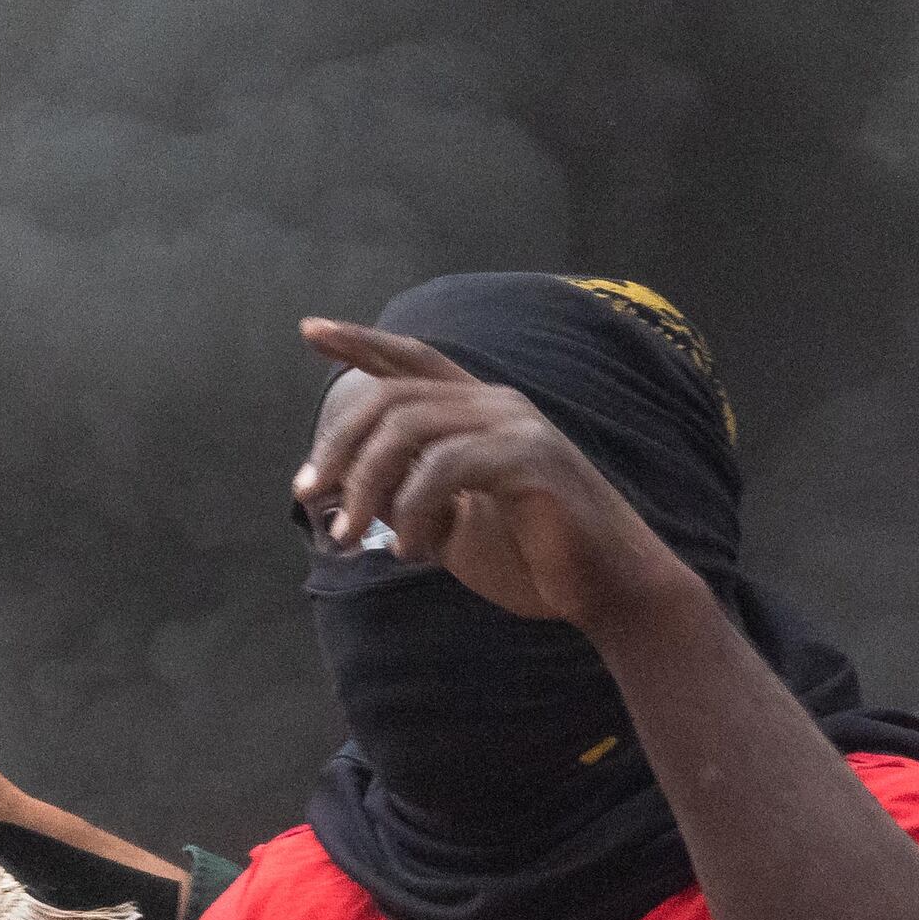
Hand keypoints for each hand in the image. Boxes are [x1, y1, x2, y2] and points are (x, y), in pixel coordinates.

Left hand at [293, 318, 696, 636]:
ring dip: (365, 485)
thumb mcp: (453, 528)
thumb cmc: (534, 560)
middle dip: (338, 445)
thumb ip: (408, 502)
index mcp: (481, 412)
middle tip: (308, 494)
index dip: (361, 342)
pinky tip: (411, 551)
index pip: (413, 361)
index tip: (310, 329)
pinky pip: (447, 468)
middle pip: (392, 398)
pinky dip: (414, 510)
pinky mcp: (531, 460)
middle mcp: (498, 404)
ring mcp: (517, 427)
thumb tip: (352, 498)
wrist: (610, 590)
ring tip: (351, 536)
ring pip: (409, 430)